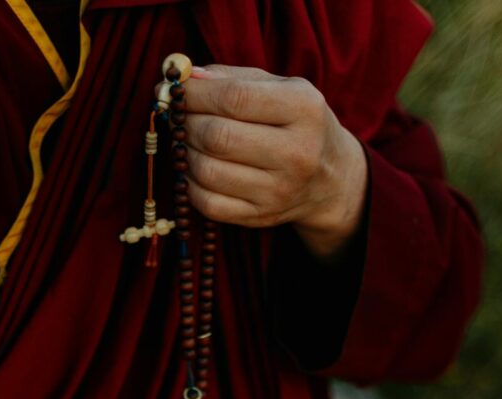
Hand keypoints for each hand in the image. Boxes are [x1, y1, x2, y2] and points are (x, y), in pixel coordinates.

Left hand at [182, 64, 367, 258]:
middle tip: (177, 116)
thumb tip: (185, 79)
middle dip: (185, 123)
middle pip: (218, 136)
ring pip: (207, 171)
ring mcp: (278, 191)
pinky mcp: (261, 217)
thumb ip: (234, 79)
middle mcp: (296, 153)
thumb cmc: (296, 123)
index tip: (171, 88)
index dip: (194, 94)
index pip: (235, 98)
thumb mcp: (281, 89)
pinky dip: (190, 184)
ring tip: (186, 140)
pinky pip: (208, 203)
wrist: (329, 178)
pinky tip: (194, 168)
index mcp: (303, 109)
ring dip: (184, 152)